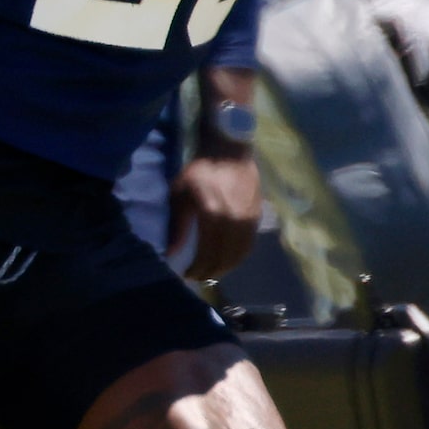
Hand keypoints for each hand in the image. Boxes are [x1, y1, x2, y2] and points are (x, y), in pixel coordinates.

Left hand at [168, 153, 261, 282]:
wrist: (229, 152)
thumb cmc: (200, 171)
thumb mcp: (180, 194)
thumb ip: (177, 226)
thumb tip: (171, 254)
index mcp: (213, 216)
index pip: (208, 254)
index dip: (198, 268)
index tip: (187, 274)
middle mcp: (234, 221)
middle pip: (225, 258)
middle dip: (210, 271)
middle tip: (198, 277)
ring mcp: (249, 220)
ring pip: (239, 254)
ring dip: (226, 267)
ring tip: (212, 272)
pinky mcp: (257, 218)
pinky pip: (249, 245)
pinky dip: (238, 257)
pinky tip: (228, 259)